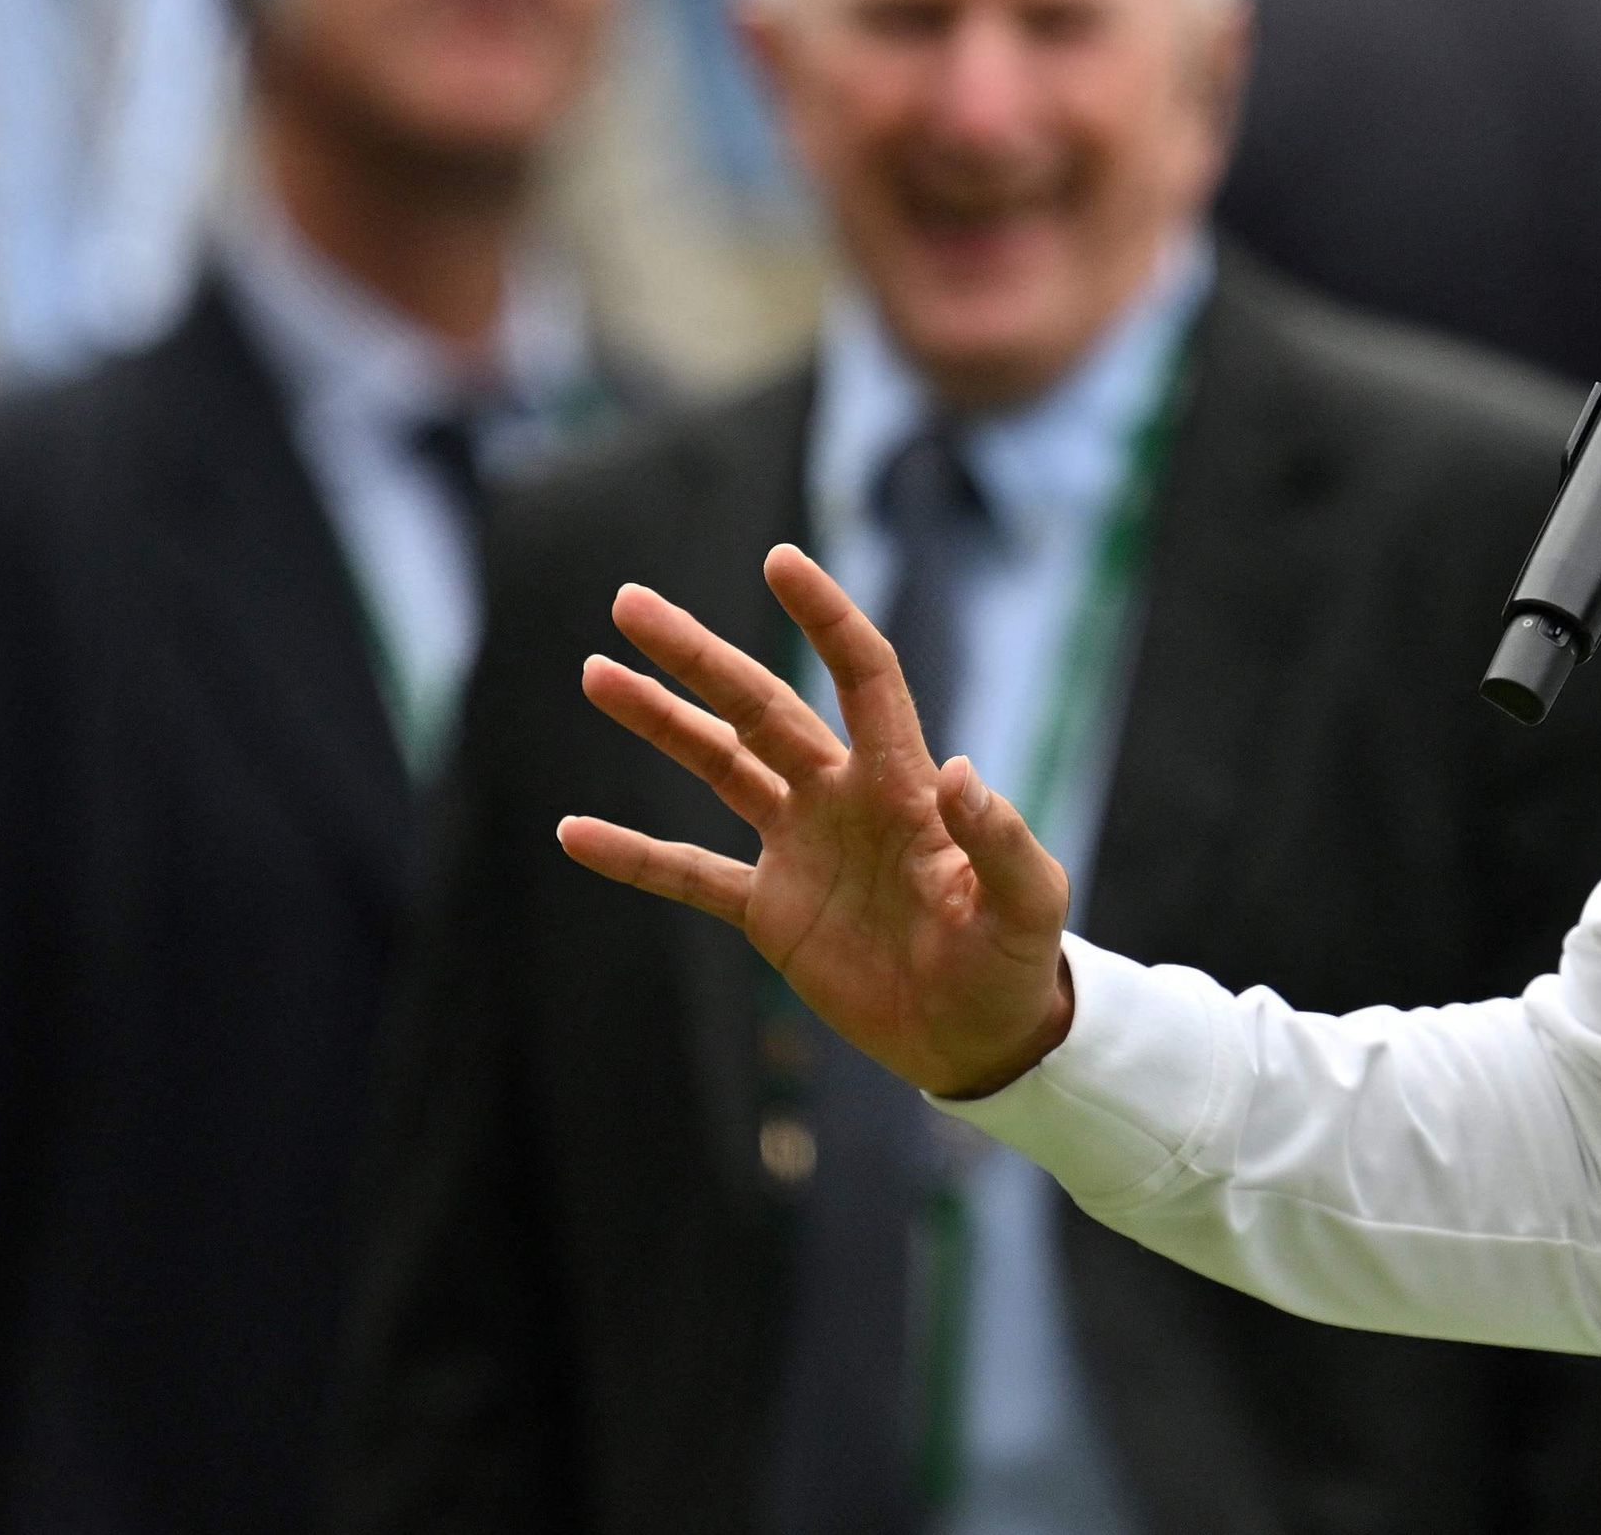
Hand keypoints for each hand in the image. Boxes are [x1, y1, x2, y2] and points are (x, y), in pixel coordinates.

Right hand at [557, 546, 1078, 1100]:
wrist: (980, 1038)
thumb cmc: (1014, 963)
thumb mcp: (1027, 905)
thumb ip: (1000, 841)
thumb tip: (962, 773)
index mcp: (904, 783)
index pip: (863, 677)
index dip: (826, 619)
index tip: (780, 561)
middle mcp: (842, 798)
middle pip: (760, 707)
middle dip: (698, 656)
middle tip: (629, 602)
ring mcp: (800, 848)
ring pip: (718, 766)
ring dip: (659, 722)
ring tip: (596, 672)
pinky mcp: (770, 911)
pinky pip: (690, 876)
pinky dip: (634, 856)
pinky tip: (573, 831)